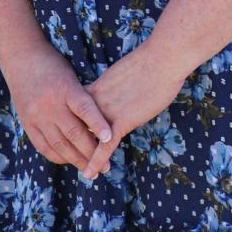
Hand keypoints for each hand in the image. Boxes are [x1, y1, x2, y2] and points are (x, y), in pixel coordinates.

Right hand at [1, 43, 113, 171]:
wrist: (21, 58)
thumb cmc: (53, 64)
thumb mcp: (71, 75)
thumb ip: (82, 96)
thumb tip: (102, 120)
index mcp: (65, 87)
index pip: (84, 107)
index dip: (98, 123)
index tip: (110, 137)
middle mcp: (50, 104)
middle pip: (73, 132)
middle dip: (91, 152)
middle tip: (106, 166)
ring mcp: (37, 115)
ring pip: (59, 144)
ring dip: (76, 160)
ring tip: (91, 170)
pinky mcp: (27, 123)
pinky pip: (43, 146)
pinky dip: (57, 156)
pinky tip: (69, 161)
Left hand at [81, 39, 186, 178]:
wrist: (164, 57)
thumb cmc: (153, 60)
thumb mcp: (126, 72)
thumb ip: (118, 84)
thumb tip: (120, 88)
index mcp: (99, 86)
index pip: (77, 109)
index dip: (72, 123)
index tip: (68, 134)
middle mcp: (98, 99)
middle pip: (78, 125)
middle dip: (72, 142)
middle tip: (67, 158)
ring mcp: (108, 111)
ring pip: (88, 139)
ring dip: (83, 156)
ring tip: (77, 170)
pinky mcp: (123, 120)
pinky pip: (105, 146)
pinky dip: (96, 161)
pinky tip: (90, 174)